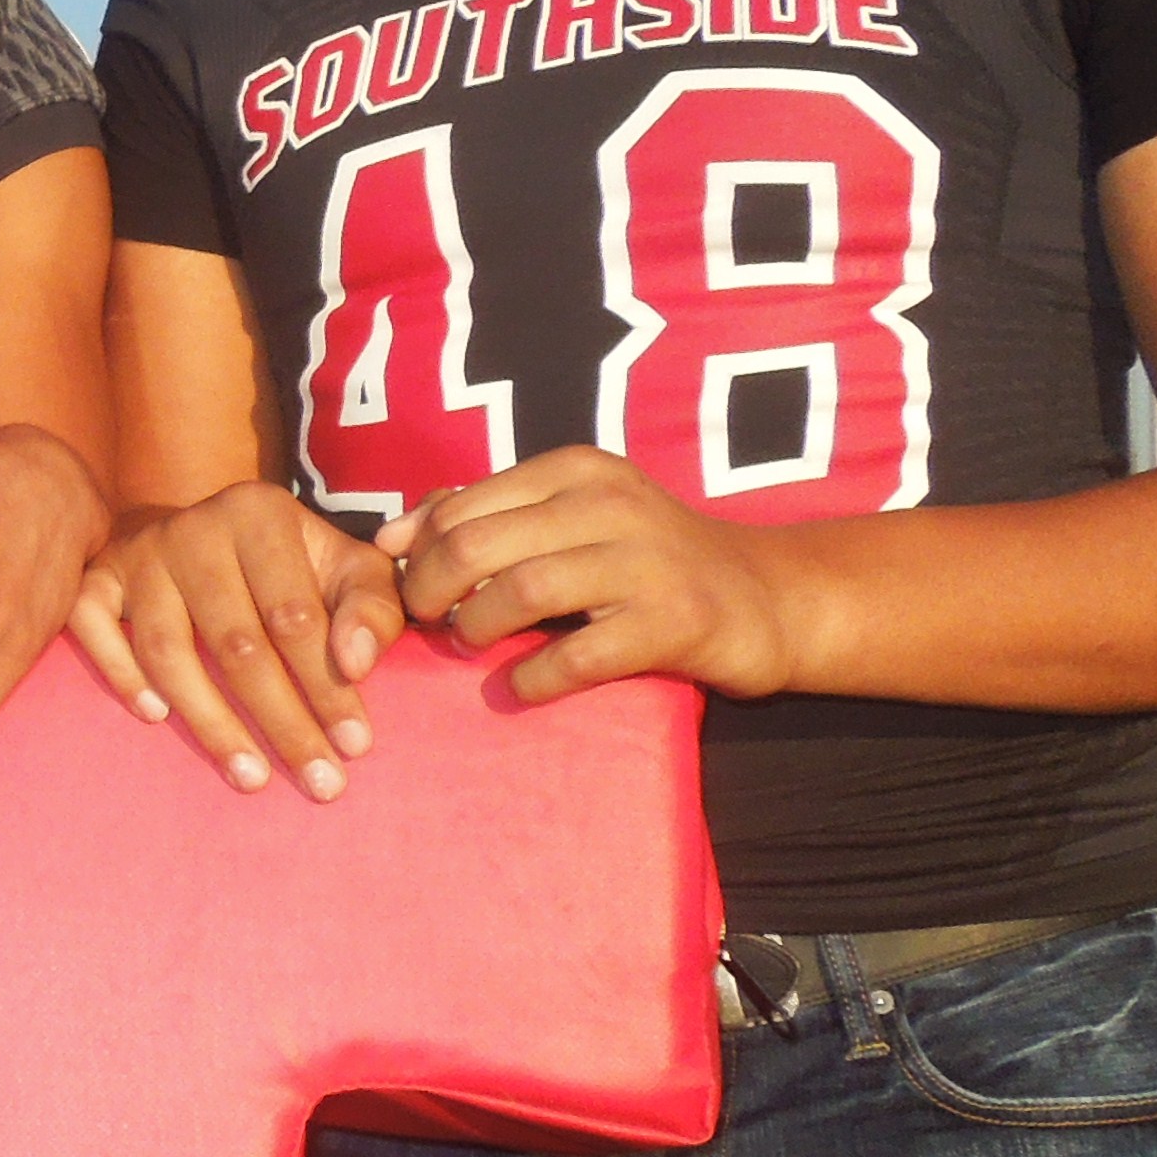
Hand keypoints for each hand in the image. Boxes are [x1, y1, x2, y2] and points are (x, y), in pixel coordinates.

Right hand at [69, 480, 407, 797]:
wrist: (206, 527)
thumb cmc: (292, 563)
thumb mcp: (349, 568)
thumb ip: (372, 609)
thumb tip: (354, 663)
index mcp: (260, 515)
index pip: (295, 616)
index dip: (327, 686)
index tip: (355, 747)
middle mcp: (194, 527)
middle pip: (236, 642)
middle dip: (282, 721)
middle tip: (319, 783)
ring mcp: (140, 552)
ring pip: (166, 648)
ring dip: (210, 721)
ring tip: (250, 777)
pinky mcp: (99, 576)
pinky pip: (93, 627)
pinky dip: (120, 673)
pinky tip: (156, 717)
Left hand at [398, 445, 801, 700]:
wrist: (765, 596)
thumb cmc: (648, 557)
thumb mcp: (574, 514)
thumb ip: (487, 514)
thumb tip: (391, 536)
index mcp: (575, 471)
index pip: (458, 508)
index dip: (415, 554)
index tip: (408, 589)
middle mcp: (608, 505)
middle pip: (476, 546)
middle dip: (429, 592)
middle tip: (428, 624)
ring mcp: (643, 563)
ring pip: (519, 591)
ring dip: (476, 627)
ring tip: (472, 645)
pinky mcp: (670, 623)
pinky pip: (576, 656)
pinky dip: (532, 678)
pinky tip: (520, 686)